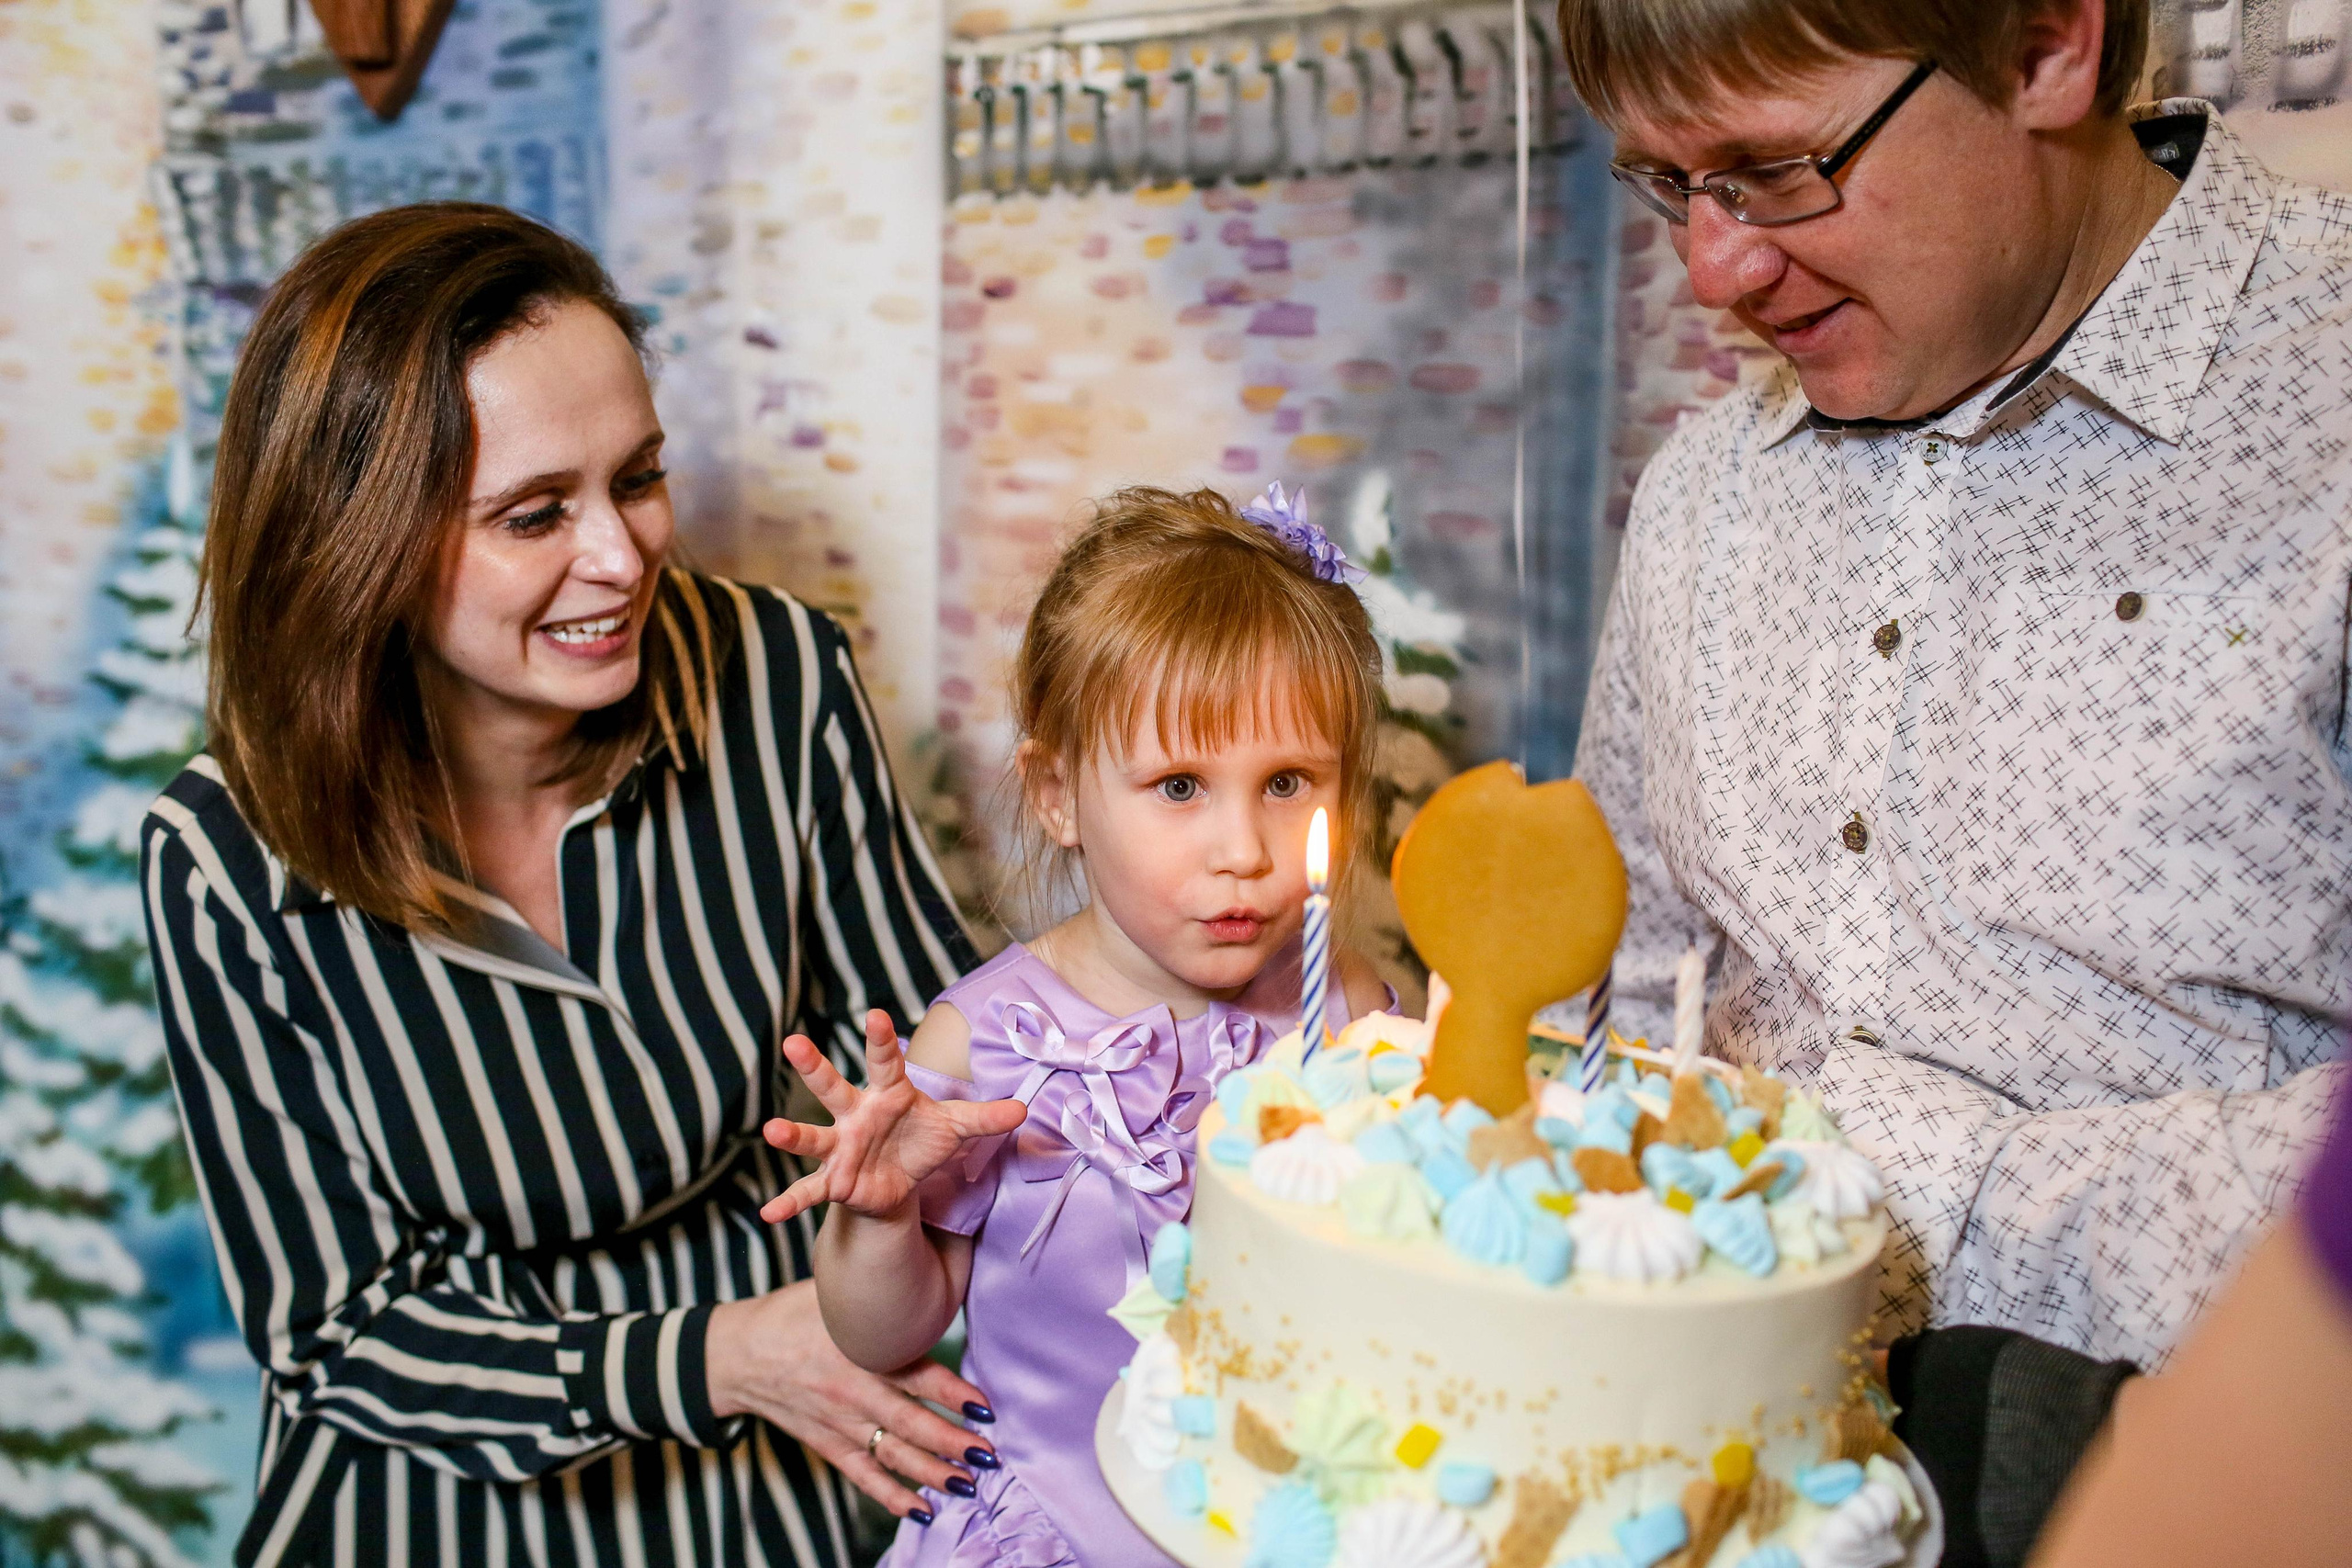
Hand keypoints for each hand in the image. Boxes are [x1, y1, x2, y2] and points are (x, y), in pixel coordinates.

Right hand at [705, 1280, 996, 1518]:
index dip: (951, 1392)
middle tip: (988, 1455)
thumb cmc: (790, 1315)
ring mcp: (839, 1423)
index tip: (984, 1406)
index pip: (915, 1375)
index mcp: (858, 1352)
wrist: (738, 1356)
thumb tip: (922, 1266)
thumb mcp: (832, 1292)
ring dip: (932, 1472)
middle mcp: (852, 1392)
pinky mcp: (828, 1444)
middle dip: (952, 1442)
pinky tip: (921, 1508)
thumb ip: (878, 1292)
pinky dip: (892, 1496)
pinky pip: (863, 1476)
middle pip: (909, 1424)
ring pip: (892, 1455)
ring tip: (968, 1483)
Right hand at [759, 1010, 1025, 1224]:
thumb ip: (985, 1118)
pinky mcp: (835, 1181)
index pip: (886, 1061)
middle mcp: (857, 1115)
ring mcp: (841, 1147)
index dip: (881, 1039)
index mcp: (888, 1093)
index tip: (876, 1015)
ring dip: (792, 1134)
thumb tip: (1025, 1110)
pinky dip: (790, 1202)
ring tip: (770, 1130)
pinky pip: (809, 1191)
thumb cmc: (921, 1142)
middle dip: (814, 1067)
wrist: (898, 1183)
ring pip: (813, 1136)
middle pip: (833, 1087)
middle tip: (793, 1042)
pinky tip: (769, 1213)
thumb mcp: (955, 1128)